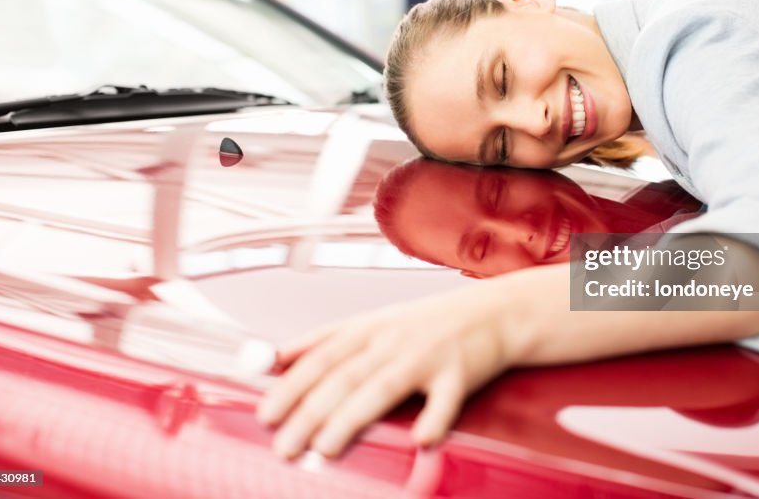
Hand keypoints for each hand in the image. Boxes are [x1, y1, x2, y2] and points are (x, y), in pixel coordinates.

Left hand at [255, 282, 519, 458]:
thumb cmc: (428, 324)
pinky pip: (445, 399)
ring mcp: (426, 355)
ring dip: (352, 417)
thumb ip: (327, 340)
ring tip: (326, 446)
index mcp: (368, 328)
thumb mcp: (374, 322)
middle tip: (286, 445)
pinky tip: (421, 439)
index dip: (291, 386)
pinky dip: (434, 417)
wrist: (492, 312)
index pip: (321, 357)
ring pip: (383, 387)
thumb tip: (278, 357)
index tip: (266, 414)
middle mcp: (393, 340)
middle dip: (310, 412)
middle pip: (345, 376)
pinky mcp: (460, 373)